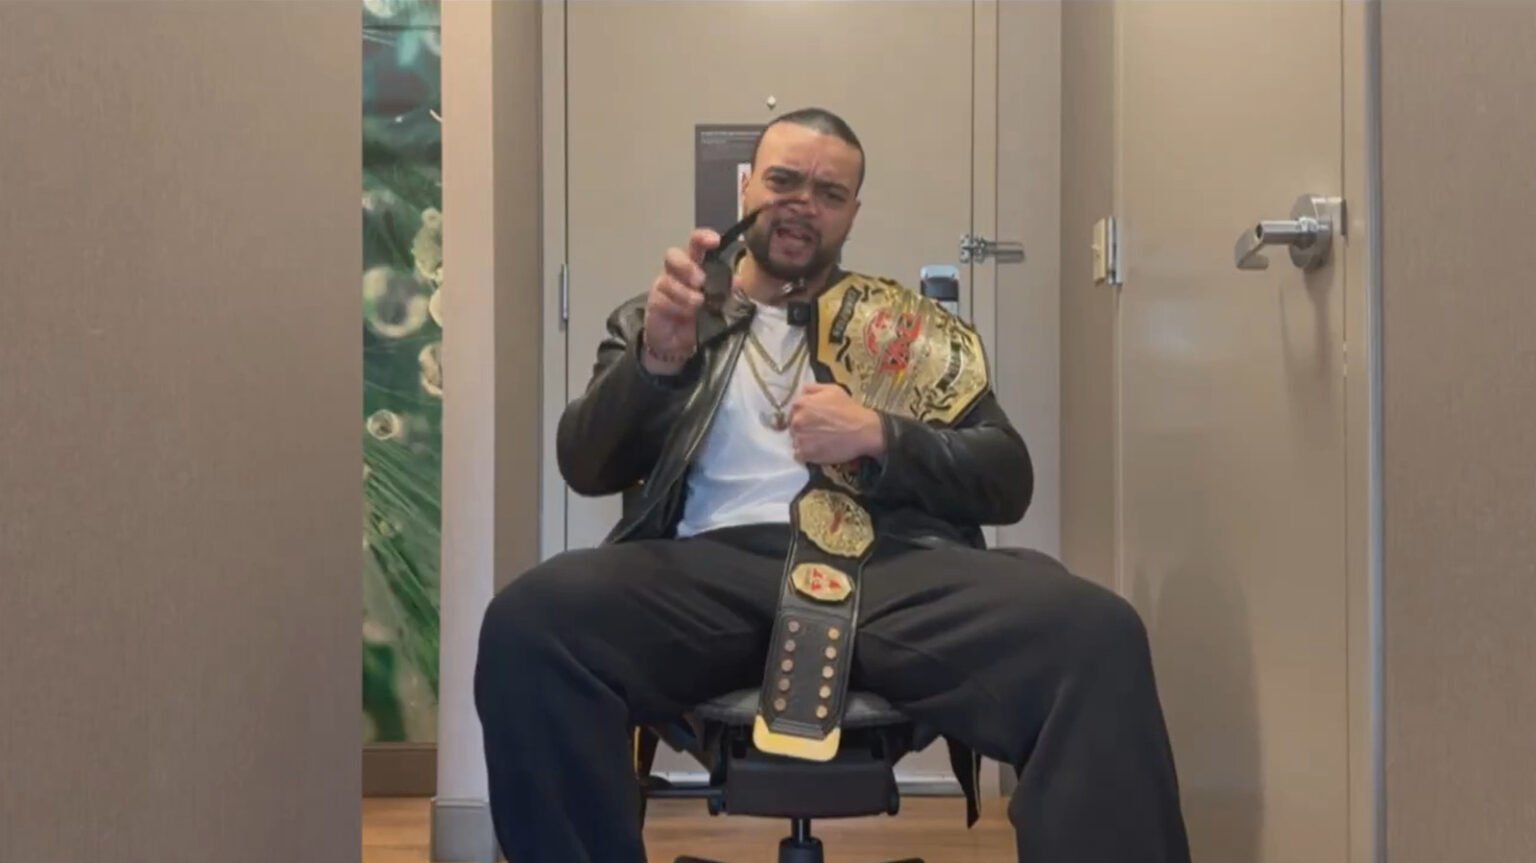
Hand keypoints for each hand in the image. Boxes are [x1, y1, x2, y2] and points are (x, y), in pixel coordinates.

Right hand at [643, 229, 718, 373]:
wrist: (678, 342)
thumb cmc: (697, 316)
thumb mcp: (717, 304)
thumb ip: (726, 291)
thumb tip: (738, 281)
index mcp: (693, 266)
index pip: (695, 244)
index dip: (702, 238)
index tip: (714, 241)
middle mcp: (676, 272)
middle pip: (672, 255)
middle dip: (687, 266)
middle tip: (700, 281)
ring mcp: (663, 286)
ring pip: (668, 280)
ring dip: (685, 292)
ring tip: (698, 303)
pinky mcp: (654, 302)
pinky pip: (662, 299)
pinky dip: (677, 306)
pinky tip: (686, 314)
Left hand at [788, 382, 885, 464]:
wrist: (862, 431)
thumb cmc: (849, 409)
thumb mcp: (832, 390)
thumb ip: (812, 388)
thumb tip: (801, 392)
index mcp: (800, 403)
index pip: (793, 411)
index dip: (803, 416)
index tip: (813, 420)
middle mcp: (796, 420)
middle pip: (792, 426)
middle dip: (803, 428)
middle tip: (818, 431)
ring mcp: (799, 438)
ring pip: (795, 441)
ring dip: (804, 441)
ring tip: (820, 441)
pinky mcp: (805, 454)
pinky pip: (798, 455)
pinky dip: (806, 454)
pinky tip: (818, 450)